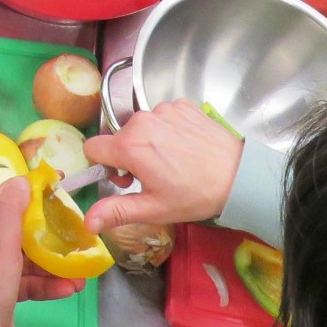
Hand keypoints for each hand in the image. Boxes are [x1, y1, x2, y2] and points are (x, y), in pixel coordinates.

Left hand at [0, 178, 82, 326]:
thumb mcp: (1, 240)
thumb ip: (11, 209)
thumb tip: (24, 180)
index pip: (9, 194)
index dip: (34, 188)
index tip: (61, 184)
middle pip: (24, 226)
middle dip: (52, 231)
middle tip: (78, 231)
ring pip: (32, 255)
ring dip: (56, 263)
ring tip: (81, 272)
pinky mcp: (6, 287)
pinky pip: (32, 279)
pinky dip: (49, 283)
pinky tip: (70, 289)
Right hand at [84, 101, 242, 232]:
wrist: (239, 176)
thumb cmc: (194, 195)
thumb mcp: (153, 209)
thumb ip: (116, 211)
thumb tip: (87, 222)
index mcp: (130, 146)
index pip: (92, 147)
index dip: (104, 166)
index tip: (125, 179)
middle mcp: (142, 121)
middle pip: (119, 138)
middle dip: (128, 156)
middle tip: (153, 176)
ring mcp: (164, 109)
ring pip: (141, 126)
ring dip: (149, 142)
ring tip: (173, 161)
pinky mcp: (182, 104)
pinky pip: (162, 116)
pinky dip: (168, 129)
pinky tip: (185, 146)